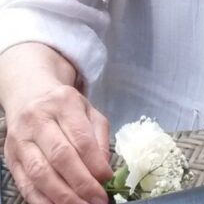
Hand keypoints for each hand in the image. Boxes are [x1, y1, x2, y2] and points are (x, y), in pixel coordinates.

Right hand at [3, 84, 111, 203]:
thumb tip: (104, 169)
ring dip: (62, 196)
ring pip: (40, 173)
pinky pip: (25, 185)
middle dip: (81, 183)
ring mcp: (21, 141)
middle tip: (97, 199)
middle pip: (60, 156)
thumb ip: (99, 137)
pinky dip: (42, 201)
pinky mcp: (10, 160)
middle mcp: (39, 121)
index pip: (80, 137)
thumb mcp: (88, 111)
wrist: (29, 96)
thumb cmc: (64, 107)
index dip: (94, 162)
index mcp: (64, 103)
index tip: (107, 179)